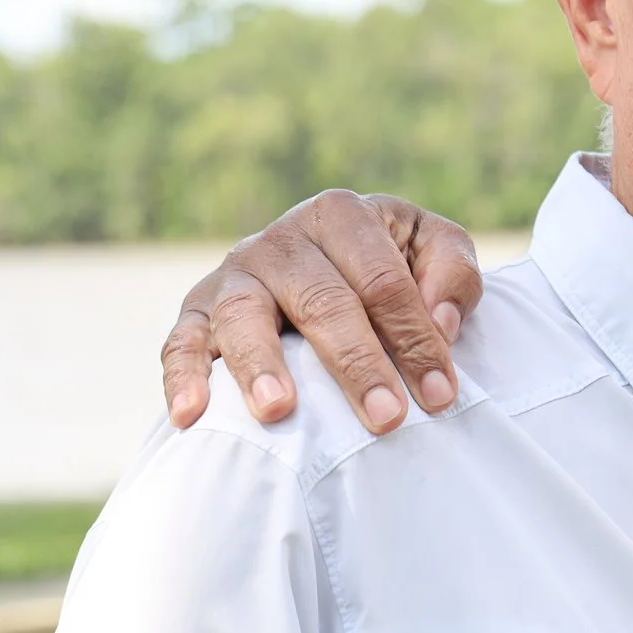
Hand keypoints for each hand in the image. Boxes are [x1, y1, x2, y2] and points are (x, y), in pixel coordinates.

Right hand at [161, 190, 484, 434]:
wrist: (323, 258)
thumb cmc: (388, 263)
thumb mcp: (432, 248)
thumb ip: (452, 274)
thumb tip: (442, 324)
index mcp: (342, 215)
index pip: (384, 281)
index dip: (415, 337)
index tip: (440, 394)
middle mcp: (282, 239)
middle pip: (321, 301)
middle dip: (357, 363)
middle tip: (386, 418)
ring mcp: (234, 274)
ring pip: (244, 316)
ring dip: (261, 365)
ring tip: (280, 411)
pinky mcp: (196, 310)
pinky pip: (181, 341)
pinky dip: (183, 377)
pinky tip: (192, 415)